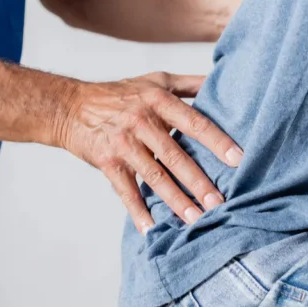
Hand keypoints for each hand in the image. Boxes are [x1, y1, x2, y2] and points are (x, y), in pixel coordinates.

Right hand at [54, 72, 241, 233]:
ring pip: (155, 176)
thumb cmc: (120, 94)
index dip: (217, 141)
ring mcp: (123, 144)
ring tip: (196, 219)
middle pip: (176, 155)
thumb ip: (191, 82)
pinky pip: (125, 191)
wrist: (69, 106)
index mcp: (158, 101)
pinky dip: (138, 211)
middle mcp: (141, 122)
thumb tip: (225, 78)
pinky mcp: (107, 162)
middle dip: (199, 182)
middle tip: (221, 202)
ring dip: (176, 201)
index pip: (194, 122)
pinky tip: (152, 228)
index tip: (238, 159)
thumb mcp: (156, 80)